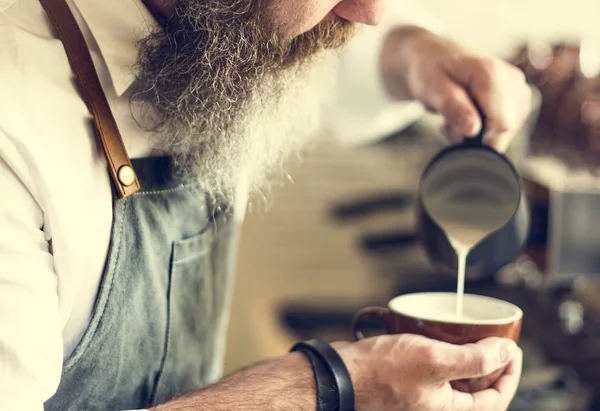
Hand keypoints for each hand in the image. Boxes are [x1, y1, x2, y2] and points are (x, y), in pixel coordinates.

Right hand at [334, 334, 522, 410]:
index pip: (496, 398)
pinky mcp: (407, 381)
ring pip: (455, 376)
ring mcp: (422, 394)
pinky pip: (433, 369)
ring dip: (464, 355)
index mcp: (450, 410)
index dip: (510, 373)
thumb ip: (475, 360)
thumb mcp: (435, 361)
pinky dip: (440, 352)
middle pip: (477, 387)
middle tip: (493, 339)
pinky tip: (435, 334)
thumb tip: (507, 352)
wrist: (341, 374)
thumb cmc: (381, 372)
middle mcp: (437, 405)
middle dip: (489, 363)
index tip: (513, 349)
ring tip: (467, 333)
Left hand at [381, 27, 531, 151]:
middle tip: (450, 121)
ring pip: (507, 132)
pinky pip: (507, 127)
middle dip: (476, 136)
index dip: (476, 136)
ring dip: (480, 133)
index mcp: (490, 74)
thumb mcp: (431, 89)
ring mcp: (518, 88)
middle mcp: (511, 79)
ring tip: (457, 116)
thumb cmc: (429, 71)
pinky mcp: (519, 97)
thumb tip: (473, 130)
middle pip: (505, 130)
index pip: (500, 123)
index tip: (451, 126)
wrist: (433, 58)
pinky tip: (469, 116)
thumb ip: (452, 107)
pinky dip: (487, 129)